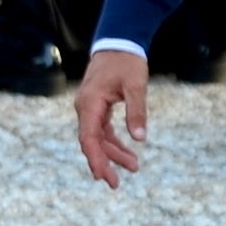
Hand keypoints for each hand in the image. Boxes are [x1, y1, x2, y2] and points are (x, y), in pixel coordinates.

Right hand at [74, 45, 154, 185]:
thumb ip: (137, 112)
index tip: (104, 176)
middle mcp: (85, 108)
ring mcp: (90, 107)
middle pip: (92, 142)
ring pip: (98, 138)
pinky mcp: (98, 106)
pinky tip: (127, 152)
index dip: (96, 159)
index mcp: (89, 104)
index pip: (89, 139)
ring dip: (113, 153)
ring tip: (134, 168)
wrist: (119, 42)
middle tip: (117, 184)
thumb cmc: (127, 62)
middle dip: (105, 163)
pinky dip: (114, 142)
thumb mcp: (135, 86)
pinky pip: (102, 129)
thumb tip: (140, 140)